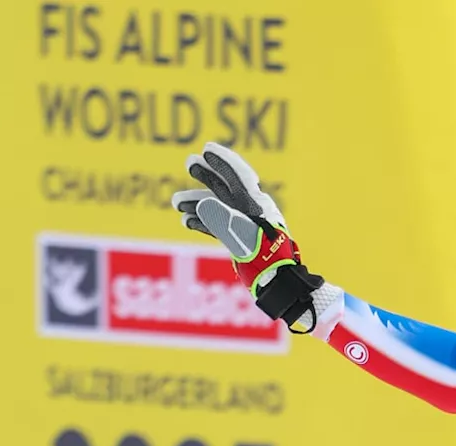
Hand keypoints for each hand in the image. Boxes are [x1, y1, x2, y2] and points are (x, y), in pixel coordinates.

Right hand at [171, 143, 322, 329]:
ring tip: (176, 202)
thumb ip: (222, 219)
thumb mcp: (243, 237)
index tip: (206, 149)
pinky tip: (186, 221)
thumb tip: (202, 203)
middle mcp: (253, 212)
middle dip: (208, 175)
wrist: (279, 285)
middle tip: (190, 163)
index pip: (239, 176)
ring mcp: (247, 226)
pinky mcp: (241, 242)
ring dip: (198, 203)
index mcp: (258, 205)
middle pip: (227, 187)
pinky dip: (203, 222)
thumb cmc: (265, 260)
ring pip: (219, 207)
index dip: (223, 161)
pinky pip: (219, 226)